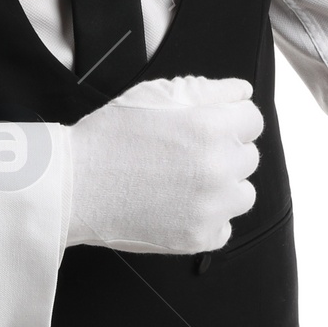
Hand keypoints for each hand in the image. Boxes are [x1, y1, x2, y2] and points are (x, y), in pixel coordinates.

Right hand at [66, 75, 262, 252]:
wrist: (74, 185)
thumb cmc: (110, 135)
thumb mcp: (157, 93)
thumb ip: (209, 89)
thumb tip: (243, 92)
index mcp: (212, 127)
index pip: (253, 120)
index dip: (230, 120)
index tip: (209, 127)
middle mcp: (219, 167)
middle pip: (249, 156)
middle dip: (225, 151)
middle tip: (186, 155)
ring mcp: (211, 207)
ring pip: (243, 194)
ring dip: (223, 187)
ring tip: (185, 182)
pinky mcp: (198, 238)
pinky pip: (225, 228)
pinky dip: (208, 220)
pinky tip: (179, 206)